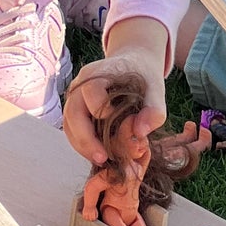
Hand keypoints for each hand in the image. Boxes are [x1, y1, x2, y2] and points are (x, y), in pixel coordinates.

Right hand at [63, 53, 165, 167]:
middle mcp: (80, 85)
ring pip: (69, 125)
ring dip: (82, 145)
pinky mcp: (76, 111)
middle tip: (102, 158)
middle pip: (72, 112)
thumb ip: (154, 109)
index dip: (99, 107)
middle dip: (86, 139)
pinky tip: (98, 154)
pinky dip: (82, 144)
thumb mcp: (156, 88)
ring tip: (101, 160)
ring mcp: (75, 98)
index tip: (113, 120)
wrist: (134, 65)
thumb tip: (140, 132)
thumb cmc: (143, 76)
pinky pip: (72, 130)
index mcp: (98, 73)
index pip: (90, 90)